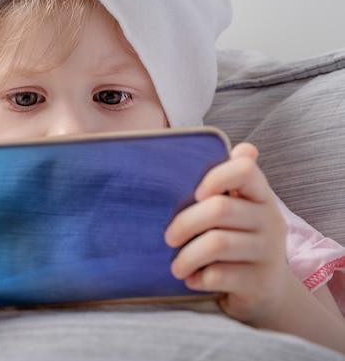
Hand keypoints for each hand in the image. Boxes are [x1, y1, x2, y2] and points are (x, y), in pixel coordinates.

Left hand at [164, 142, 291, 325]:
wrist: (267, 290)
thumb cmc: (240, 241)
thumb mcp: (238, 210)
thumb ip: (229, 182)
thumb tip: (243, 147)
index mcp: (260, 195)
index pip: (245, 170)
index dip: (215, 177)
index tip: (195, 194)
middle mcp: (269, 219)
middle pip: (220, 209)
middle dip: (185, 223)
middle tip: (168, 238)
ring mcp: (269, 251)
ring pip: (217, 244)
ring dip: (186, 256)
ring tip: (175, 266)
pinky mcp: (261, 281)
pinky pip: (220, 275)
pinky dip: (198, 278)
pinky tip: (192, 279)